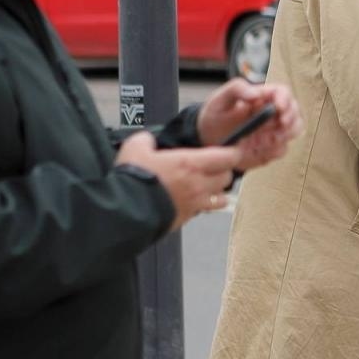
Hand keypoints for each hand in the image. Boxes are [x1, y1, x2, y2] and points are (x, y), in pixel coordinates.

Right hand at [116, 132, 238, 230]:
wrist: (126, 211)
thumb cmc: (134, 178)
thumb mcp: (135, 148)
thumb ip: (145, 140)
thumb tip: (148, 140)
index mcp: (191, 164)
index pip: (228, 157)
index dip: (233, 153)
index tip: (231, 150)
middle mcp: (198, 184)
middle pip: (227, 177)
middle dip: (223, 171)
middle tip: (213, 167)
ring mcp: (195, 203)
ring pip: (222, 197)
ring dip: (217, 191)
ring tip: (207, 186)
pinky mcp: (187, 218)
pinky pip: (204, 211)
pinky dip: (203, 206)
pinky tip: (192, 201)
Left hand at [196, 79, 302, 170]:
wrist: (208, 140)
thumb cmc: (215, 116)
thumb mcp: (220, 99)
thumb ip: (237, 89)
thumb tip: (256, 94)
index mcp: (263, 97)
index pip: (283, 93)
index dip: (285, 100)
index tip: (279, 108)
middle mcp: (273, 113)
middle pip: (295, 112)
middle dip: (291, 120)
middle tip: (279, 127)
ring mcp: (274, 131)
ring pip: (294, 131)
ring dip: (285, 135)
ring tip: (266, 140)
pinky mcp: (271, 147)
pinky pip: (281, 149)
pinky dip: (273, 150)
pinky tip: (258, 150)